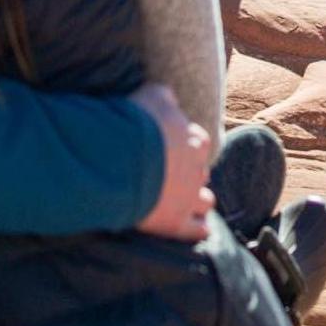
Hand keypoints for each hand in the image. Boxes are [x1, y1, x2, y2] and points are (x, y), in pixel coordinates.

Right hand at [130, 82, 213, 242]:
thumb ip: (166, 97)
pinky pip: (196, 230)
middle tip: (176, 174)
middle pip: (202, 172)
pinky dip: (199, 229)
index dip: (189, 145)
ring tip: (186, 201)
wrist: (120, 158)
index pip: (200, 142)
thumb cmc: (135, 123)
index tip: (178, 147)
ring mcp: (188, 198)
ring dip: (198, 200)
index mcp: (194, 140)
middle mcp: (197, 170)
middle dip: (192, 173)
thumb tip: (170, 98)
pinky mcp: (176, 223)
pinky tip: (201, 229)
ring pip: (205, 201)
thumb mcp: (152, 95)